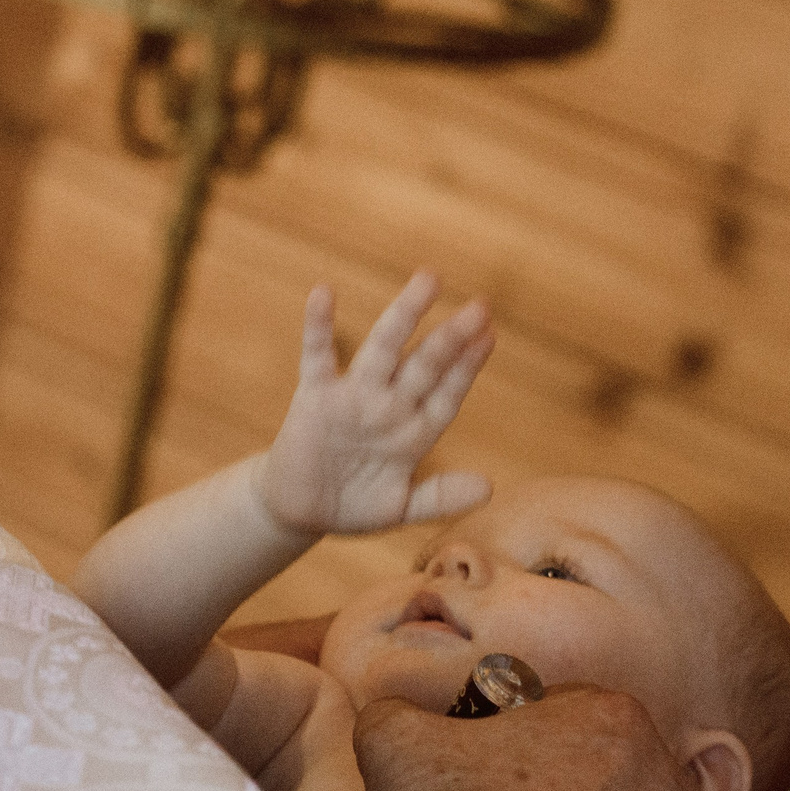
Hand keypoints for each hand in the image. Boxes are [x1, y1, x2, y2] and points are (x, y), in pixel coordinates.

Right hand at [255, 275, 492, 536]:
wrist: (300, 510)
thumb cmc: (354, 506)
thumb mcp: (399, 508)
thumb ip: (439, 498)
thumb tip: (488, 488)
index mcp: (414, 431)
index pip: (447, 393)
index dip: (467, 367)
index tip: (489, 337)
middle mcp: (388, 406)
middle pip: (424, 365)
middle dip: (450, 338)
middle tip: (480, 307)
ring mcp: (353, 397)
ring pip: (383, 349)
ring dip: (404, 315)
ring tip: (429, 280)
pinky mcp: (315, 396)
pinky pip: (317, 355)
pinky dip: (318, 326)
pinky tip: (323, 293)